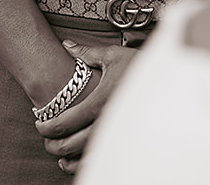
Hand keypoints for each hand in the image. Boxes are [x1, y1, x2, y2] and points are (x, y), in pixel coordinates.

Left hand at [35, 39, 139, 173]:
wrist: (169, 77)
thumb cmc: (141, 66)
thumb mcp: (113, 55)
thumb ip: (86, 54)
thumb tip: (67, 45)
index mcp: (100, 100)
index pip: (65, 121)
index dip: (46, 126)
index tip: (39, 124)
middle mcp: (107, 121)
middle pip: (71, 143)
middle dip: (53, 144)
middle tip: (45, 139)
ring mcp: (117, 133)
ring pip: (85, 156)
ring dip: (67, 158)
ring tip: (58, 155)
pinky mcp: (126, 139)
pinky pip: (102, 158)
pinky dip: (85, 165)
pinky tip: (77, 162)